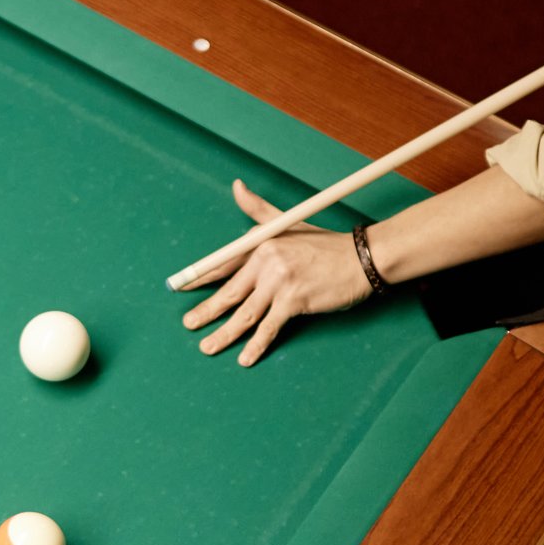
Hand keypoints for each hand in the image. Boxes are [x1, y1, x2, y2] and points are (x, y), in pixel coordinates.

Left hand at [181, 179, 374, 366]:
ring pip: (244, 313)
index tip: (182, 287)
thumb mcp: (289, 223)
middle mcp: (267, 260)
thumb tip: (236, 186)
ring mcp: (279, 281)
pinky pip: (269, 327)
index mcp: (261, 242)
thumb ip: (258, 210)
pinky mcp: (294, 300)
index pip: (224, 263)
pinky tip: (245, 358)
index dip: (201, 277)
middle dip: (207, 310)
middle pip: (229, 291)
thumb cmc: (326, 245)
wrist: (361, 258)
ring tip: (208, 346)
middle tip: (189, 324)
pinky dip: (256, 345)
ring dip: (224, 333)